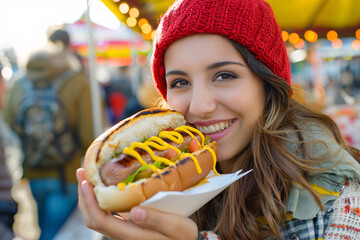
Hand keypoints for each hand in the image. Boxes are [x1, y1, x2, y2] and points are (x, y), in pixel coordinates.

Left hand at [76, 168, 198, 239]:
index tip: (86, 182)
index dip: (89, 202)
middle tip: (82, 172)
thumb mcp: (176, 227)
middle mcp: (122, 235)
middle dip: (83, 196)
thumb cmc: (182, 236)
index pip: (100, 221)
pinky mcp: (127, 226)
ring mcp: (123, 231)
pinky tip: (103, 187)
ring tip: (88, 176)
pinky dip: (99, 199)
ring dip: (89, 196)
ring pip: (97, 216)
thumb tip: (133, 212)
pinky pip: (106, 213)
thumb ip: (156, 221)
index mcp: (131, 236)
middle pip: (93, 218)